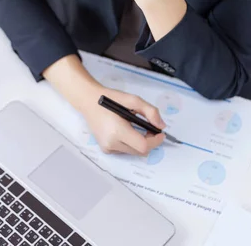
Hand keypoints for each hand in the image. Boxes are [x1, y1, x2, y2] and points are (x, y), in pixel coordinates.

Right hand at [43, 55, 165, 155]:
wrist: (89, 101)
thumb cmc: (111, 98)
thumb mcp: (133, 100)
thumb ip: (150, 112)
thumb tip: (161, 126)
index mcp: (118, 131)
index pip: (143, 146)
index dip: (155, 141)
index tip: (160, 133)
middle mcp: (111, 143)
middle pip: (140, 151)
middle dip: (150, 142)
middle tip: (151, 128)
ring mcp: (107, 148)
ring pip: (134, 152)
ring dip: (141, 143)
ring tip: (138, 128)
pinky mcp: (106, 149)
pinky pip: (125, 151)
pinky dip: (131, 144)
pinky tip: (128, 132)